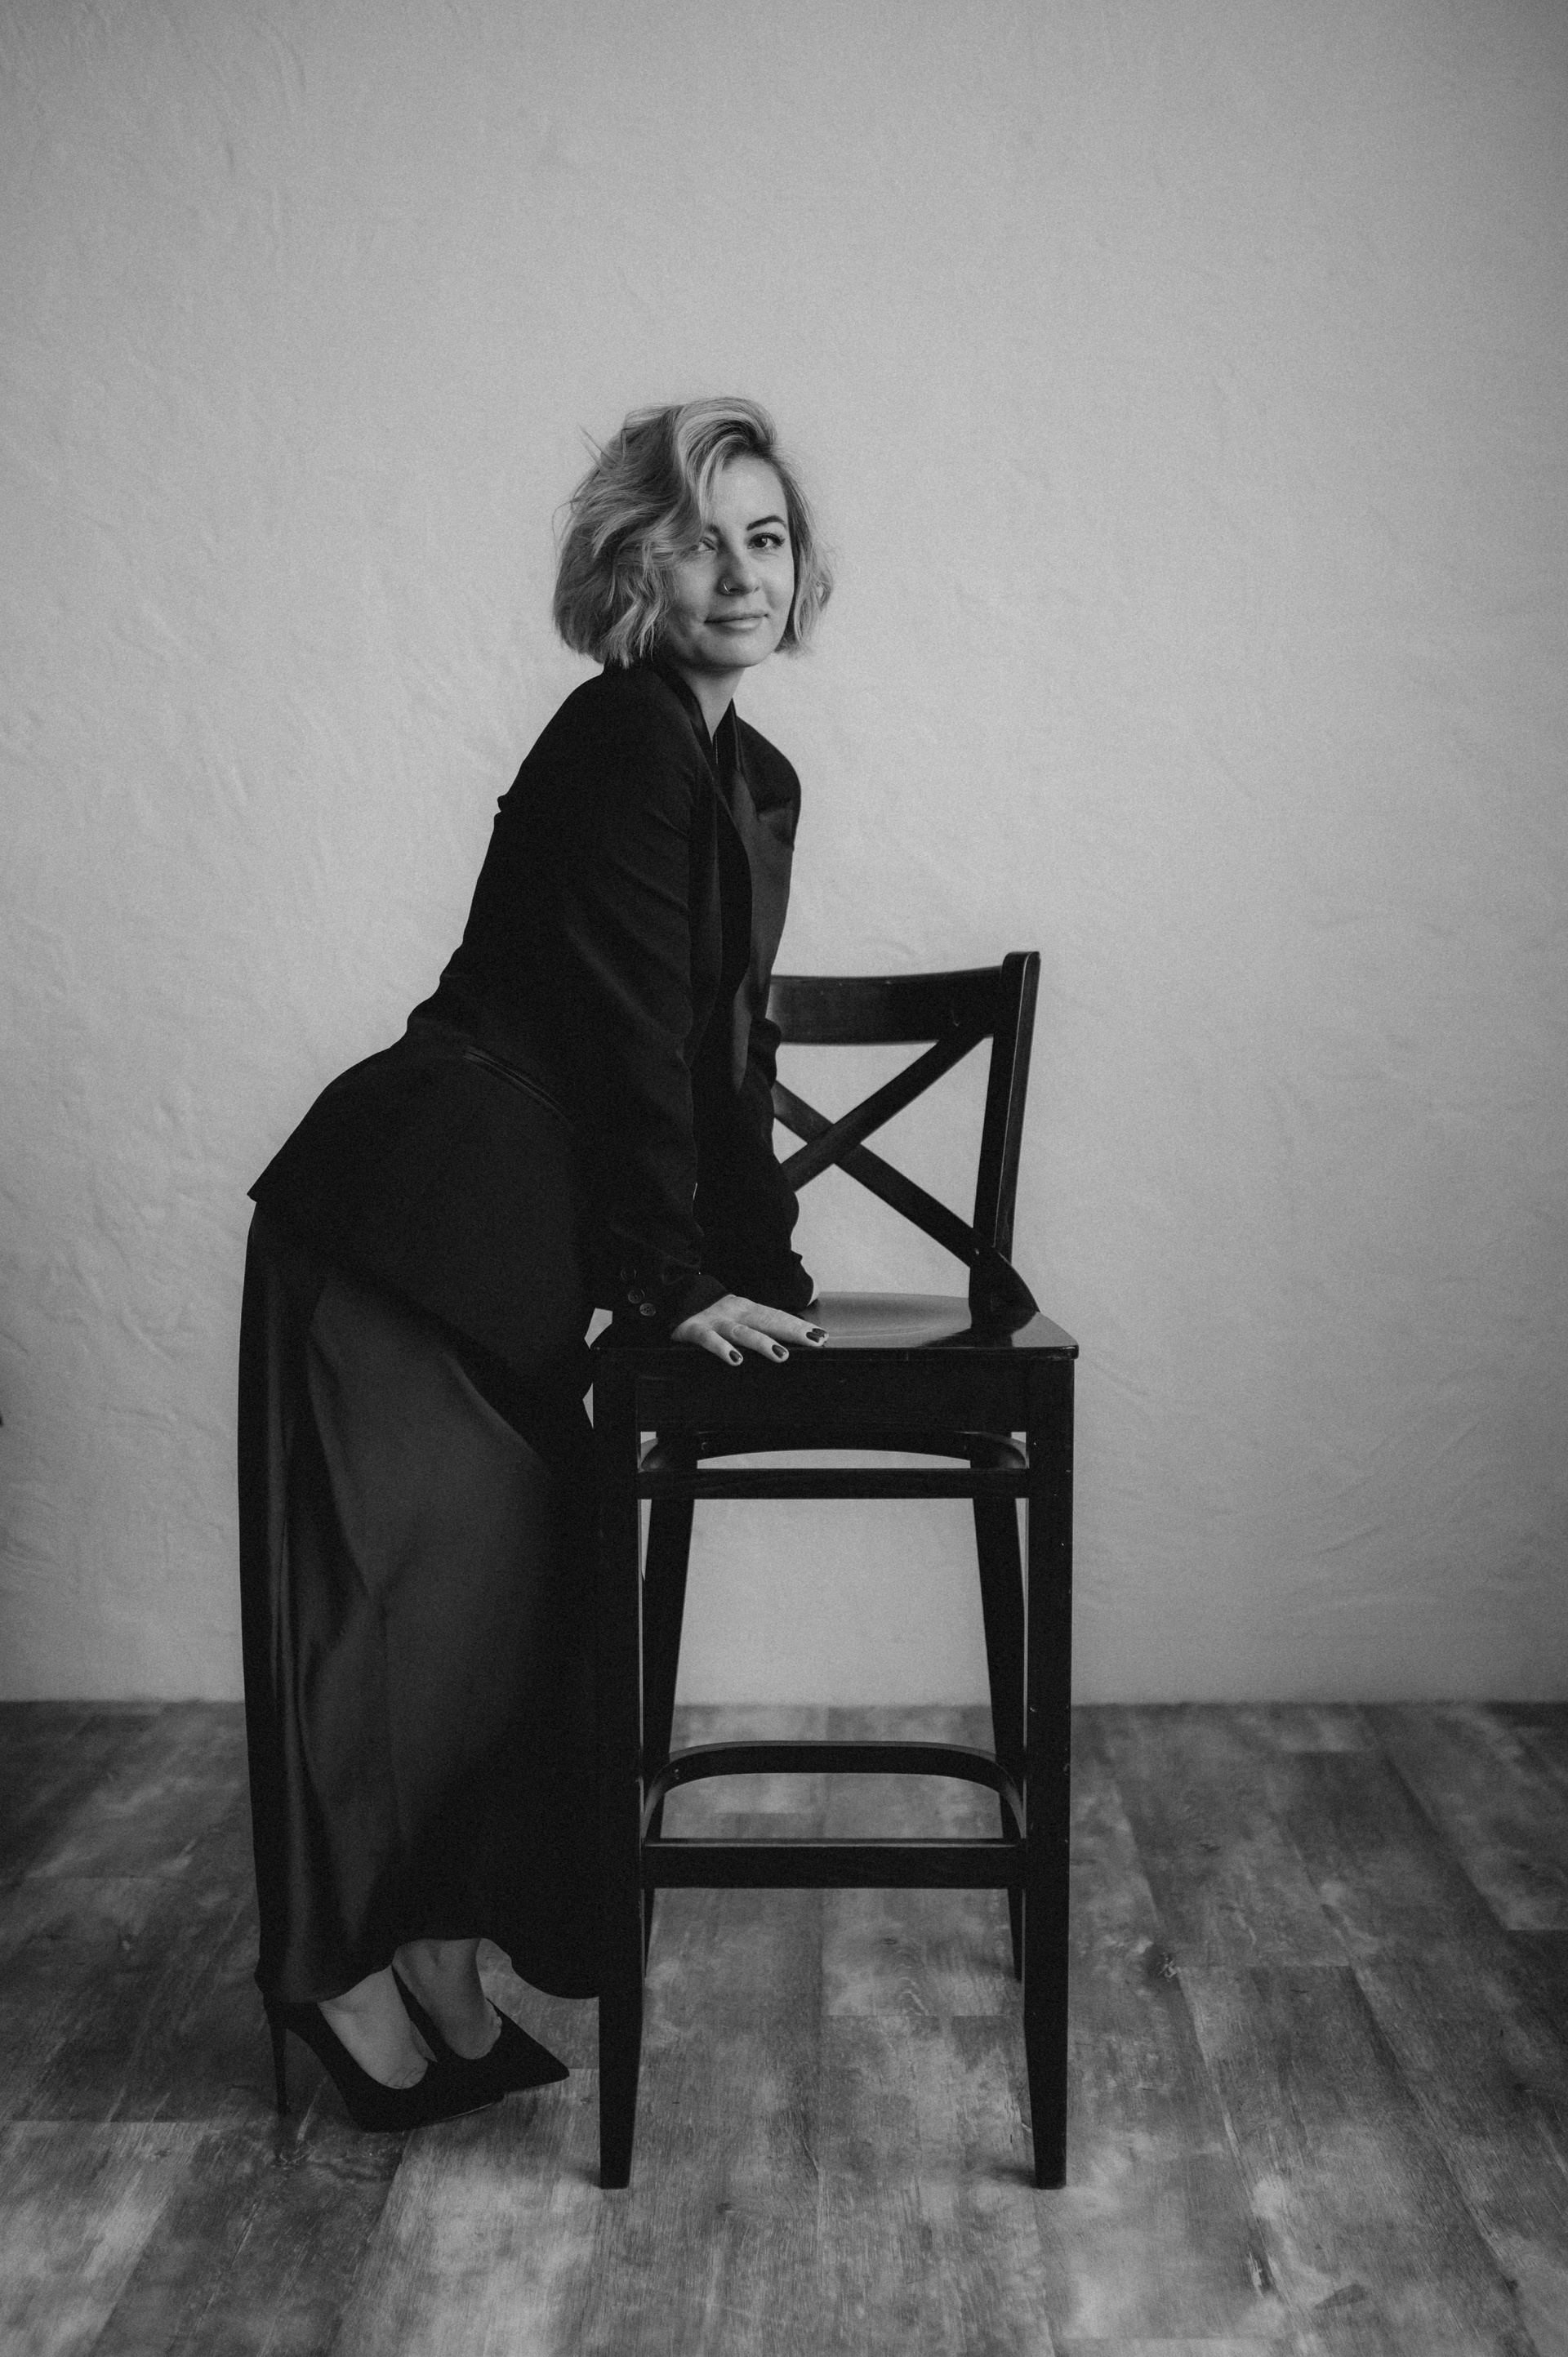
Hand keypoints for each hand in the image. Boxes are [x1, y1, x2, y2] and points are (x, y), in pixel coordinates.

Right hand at [671, 1294, 827, 1366]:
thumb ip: (758, 1323)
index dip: (799, 1326)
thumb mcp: (736, 1315)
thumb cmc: (709, 1316)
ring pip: (742, 1331)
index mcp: (747, 1308)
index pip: (778, 1317)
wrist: (671, 1300)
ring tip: (781, 1356)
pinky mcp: (695, 1330)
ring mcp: (716, 1321)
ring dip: (763, 1343)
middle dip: (793, 1331)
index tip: (821, 1336)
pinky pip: (710, 1340)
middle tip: (815, 1342)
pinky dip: (722, 1349)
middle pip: (768, 1321)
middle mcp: (735, 1311)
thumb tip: (787, 1333)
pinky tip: (735, 1359)